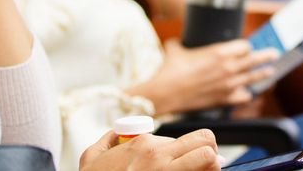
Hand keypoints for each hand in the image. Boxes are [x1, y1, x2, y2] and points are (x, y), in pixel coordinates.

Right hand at [80, 129, 220, 170]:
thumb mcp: (91, 156)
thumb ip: (108, 140)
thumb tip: (117, 134)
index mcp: (143, 145)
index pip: (184, 138)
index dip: (190, 150)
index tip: (187, 160)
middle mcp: (160, 158)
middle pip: (207, 143)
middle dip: (210, 152)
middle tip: (205, 164)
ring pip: (211, 161)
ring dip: (211, 168)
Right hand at [129, 39, 278, 114]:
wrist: (166, 93)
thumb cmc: (170, 69)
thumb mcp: (176, 49)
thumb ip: (181, 44)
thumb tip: (176, 43)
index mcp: (219, 52)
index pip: (244, 46)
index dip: (245, 46)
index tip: (246, 47)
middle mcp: (228, 67)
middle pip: (254, 59)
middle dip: (266, 56)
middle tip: (274, 53)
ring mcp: (228, 85)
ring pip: (253, 78)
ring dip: (263, 74)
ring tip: (271, 71)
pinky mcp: (223, 99)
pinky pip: (243, 96)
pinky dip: (247, 94)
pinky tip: (250, 93)